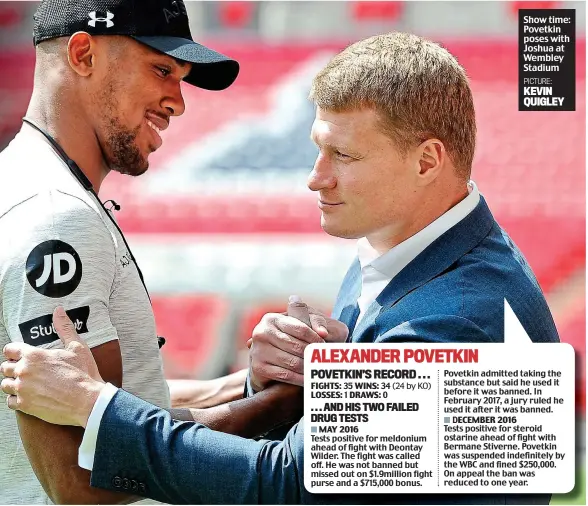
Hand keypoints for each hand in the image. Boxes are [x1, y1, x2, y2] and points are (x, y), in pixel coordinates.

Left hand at [1, 306, 104, 427]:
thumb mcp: (77, 346)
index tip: (19, 355)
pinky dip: (16, 399)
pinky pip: (10, 402)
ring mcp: (23, 389)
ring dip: (13, 383)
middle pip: (4, 367)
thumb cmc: (83, 374)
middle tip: (26, 370)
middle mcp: (24, 371)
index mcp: (34, 355)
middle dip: (13, 368)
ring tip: (25, 384)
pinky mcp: (25, 405)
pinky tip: (27, 397)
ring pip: (5, 385)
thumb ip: (64, 327)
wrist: (87, 400)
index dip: (14, 351)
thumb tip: (59, 311)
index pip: (9, 349)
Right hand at [248, 306, 347, 390]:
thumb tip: (324, 332)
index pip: (300, 328)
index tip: (326, 346)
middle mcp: (262, 333)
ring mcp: (258, 351)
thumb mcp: (296, 326)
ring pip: (292, 362)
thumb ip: (312, 322)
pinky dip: (300, 378)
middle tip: (326, 360)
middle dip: (313, 354)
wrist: (265, 358)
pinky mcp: (258, 367)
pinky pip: (286, 375)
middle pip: (297, 346)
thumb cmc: (286, 339)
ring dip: (309, 368)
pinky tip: (310, 379)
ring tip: (321, 370)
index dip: (315, 338)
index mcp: (272, 319)